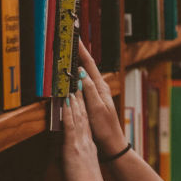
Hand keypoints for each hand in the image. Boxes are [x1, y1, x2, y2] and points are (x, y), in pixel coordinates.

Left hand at [62, 92, 108, 180]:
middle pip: (84, 118)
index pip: (86, 126)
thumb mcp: (84, 173)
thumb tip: (73, 165)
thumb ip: (78, 165)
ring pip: (78, 118)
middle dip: (80, 101)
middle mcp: (87, 143)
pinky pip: (71, 125)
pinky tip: (66, 102)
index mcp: (90, 149)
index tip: (81, 100)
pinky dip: (69, 112)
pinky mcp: (73, 147)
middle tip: (78, 86)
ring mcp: (81, 144)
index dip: (83, 112)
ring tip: (73, 87)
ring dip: (75, 101)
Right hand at [78, 39, 127, 156]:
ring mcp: (97, 94)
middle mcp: (100, 88)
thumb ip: (89, 91)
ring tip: (67, 50)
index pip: (89, 64)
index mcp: (101, 88)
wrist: (112, 144)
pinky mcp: (92, 100)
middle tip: (68, 38)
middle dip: (78, 51)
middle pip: (87, 66)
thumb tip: (81, 73)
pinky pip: (82, 84)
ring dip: (76, 62)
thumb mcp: (96, 109)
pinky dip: (76, 76)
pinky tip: (70, 74)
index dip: (81, 50)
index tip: (74, 37)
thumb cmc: (106, 129)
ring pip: (84, 74)